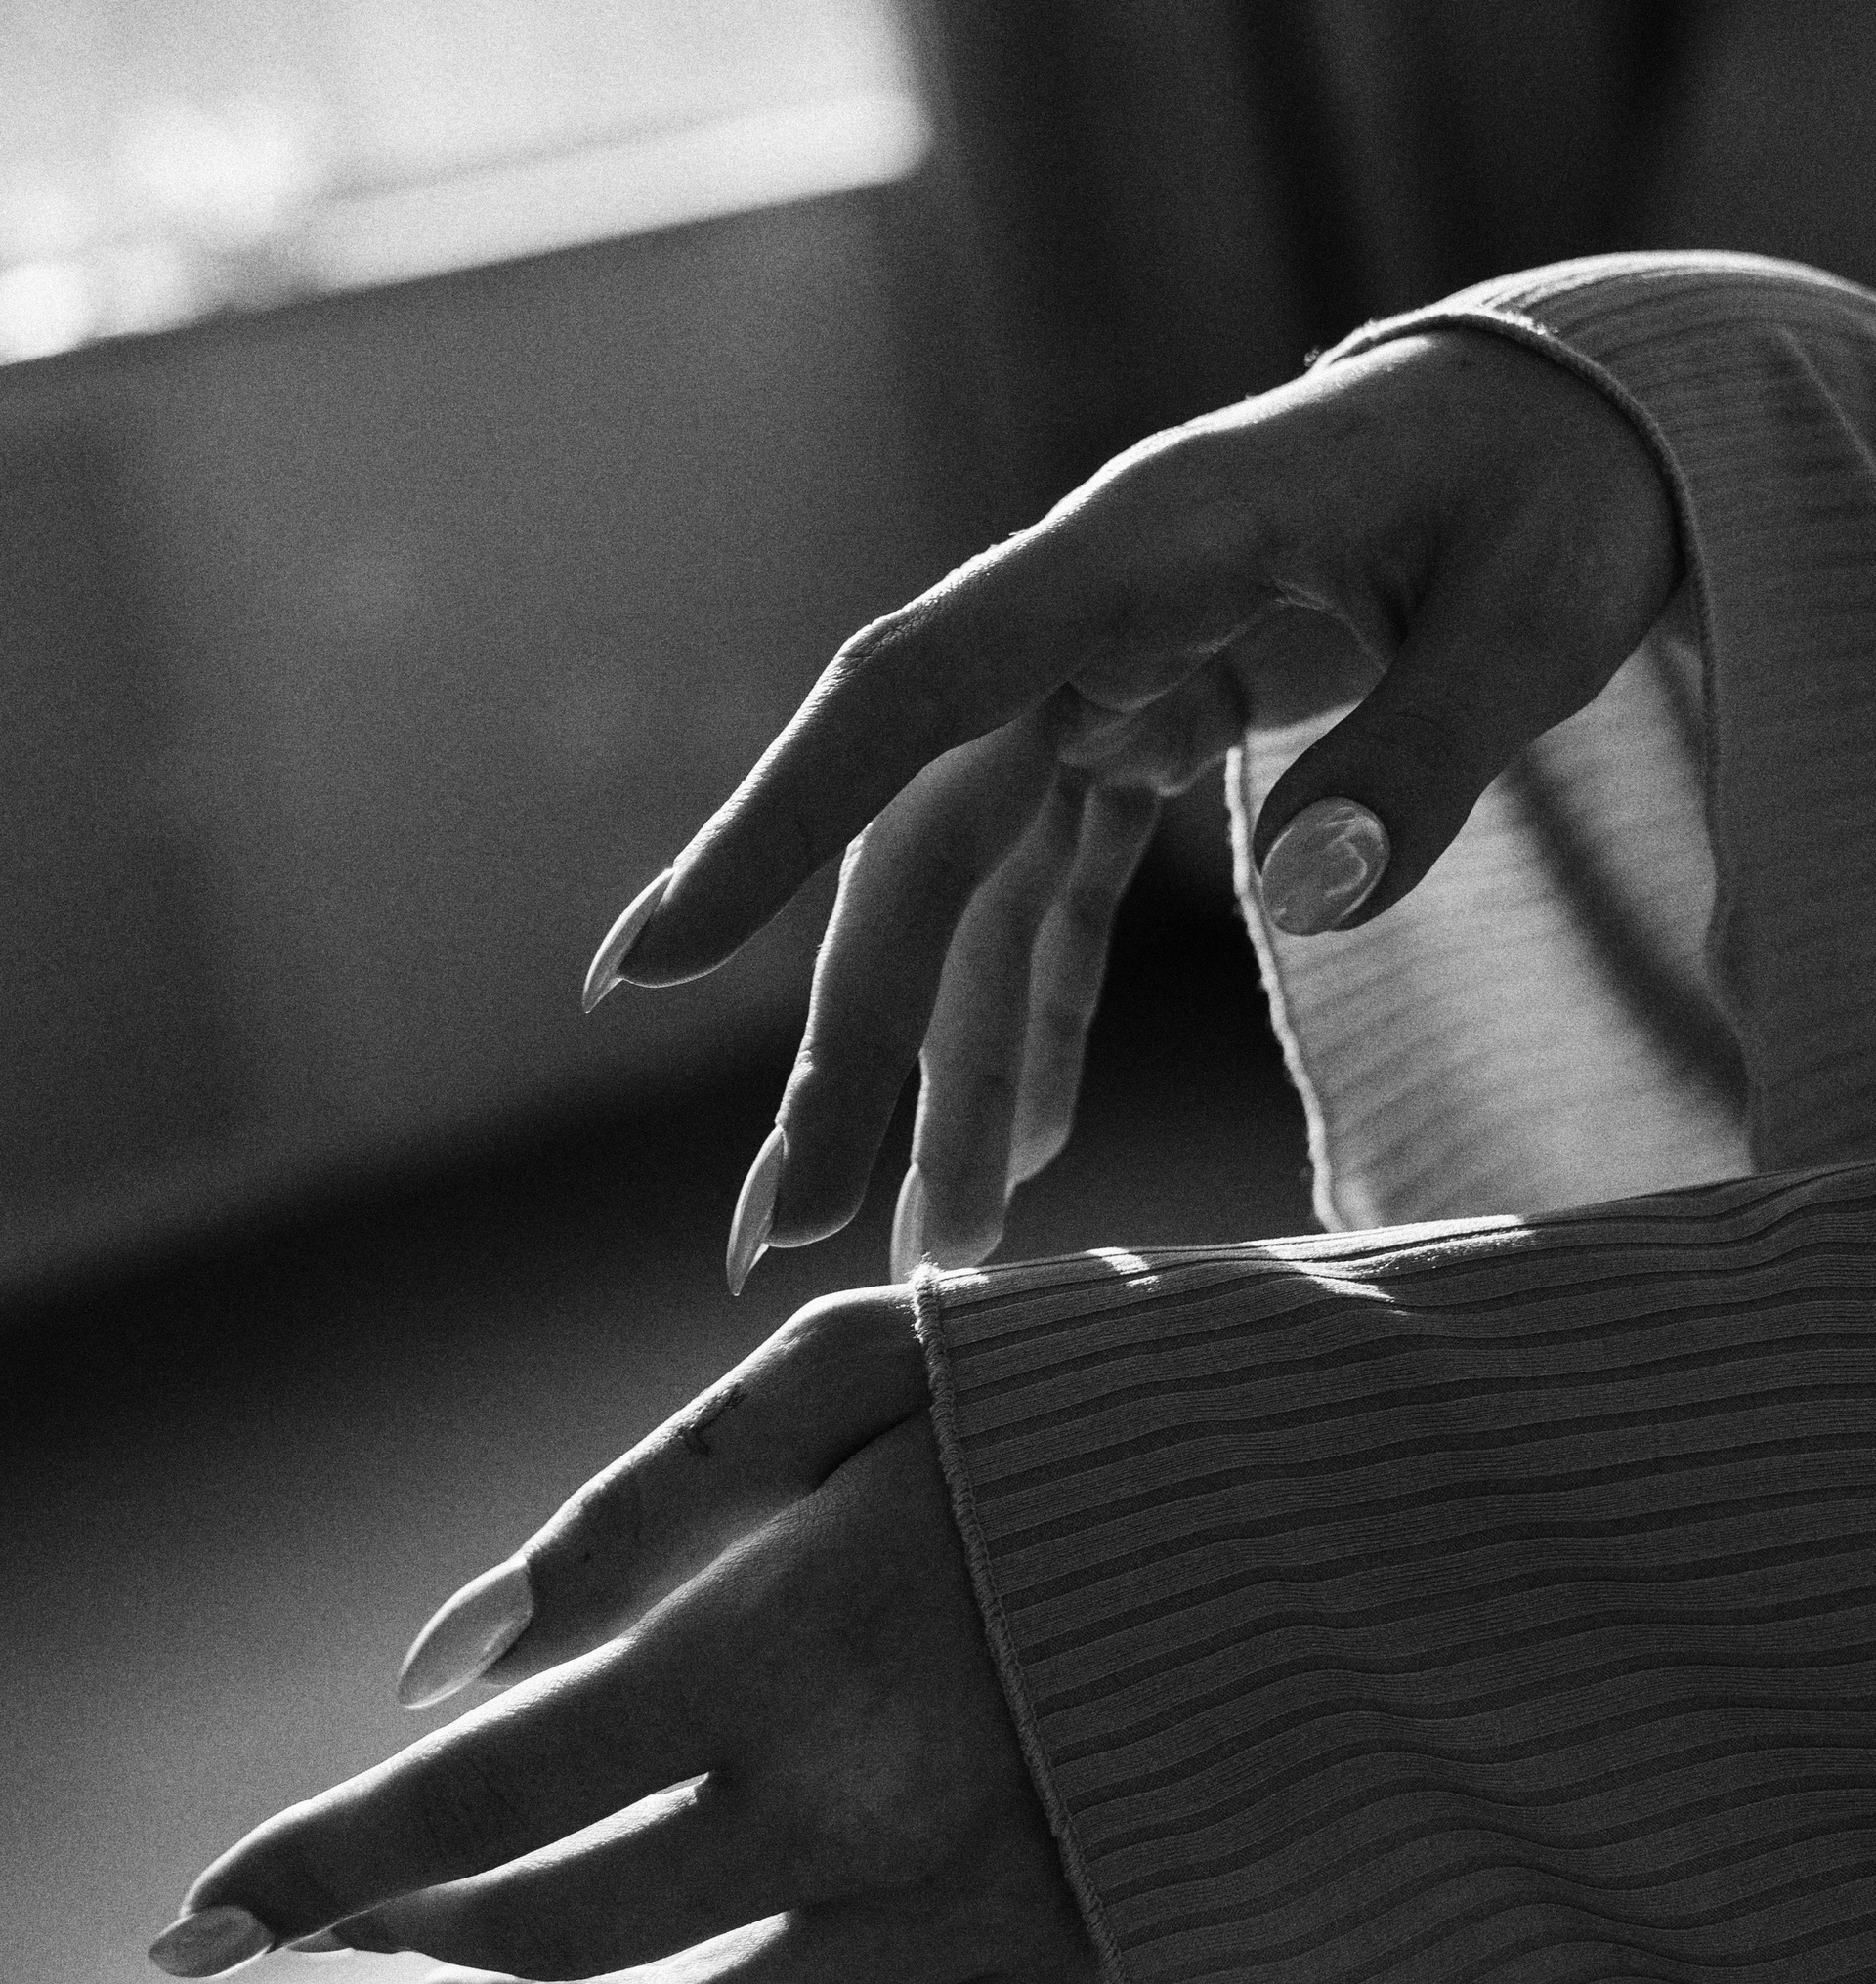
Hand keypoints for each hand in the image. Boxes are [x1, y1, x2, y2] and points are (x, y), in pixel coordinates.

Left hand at [148, 1294, 1102, 1983]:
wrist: (1366, 1501)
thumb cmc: (1091, 1393)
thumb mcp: (857, 1373)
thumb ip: (638, 1510)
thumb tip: (441, 1660)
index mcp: (796, 1648)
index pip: (487, 1802)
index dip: (317, 1862)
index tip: (193, 1923)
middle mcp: (866, 1821)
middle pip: (560, 1936)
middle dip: (405, 1931)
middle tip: (330, 1910)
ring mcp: (971, 1926)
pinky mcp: (1058, 1974)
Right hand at [584, 327, 1680, 1281]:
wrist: (1571, 421)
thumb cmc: (1559, 485)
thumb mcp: (1540, 600)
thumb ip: (1431, 742)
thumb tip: (1307, 895)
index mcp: (1144, 543)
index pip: (917, 687)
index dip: (773, 826)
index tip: (647, 969)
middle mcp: (1082, 621)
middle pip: (920, 847)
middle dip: (849, 1048)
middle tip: (784, 1237)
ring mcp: (1099, 686)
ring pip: (972, 899)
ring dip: (940, 1078)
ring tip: (925, 1260)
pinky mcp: (1140, 740)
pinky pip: (1060, 898)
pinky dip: (1039, 1024)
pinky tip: (1020, 1160)